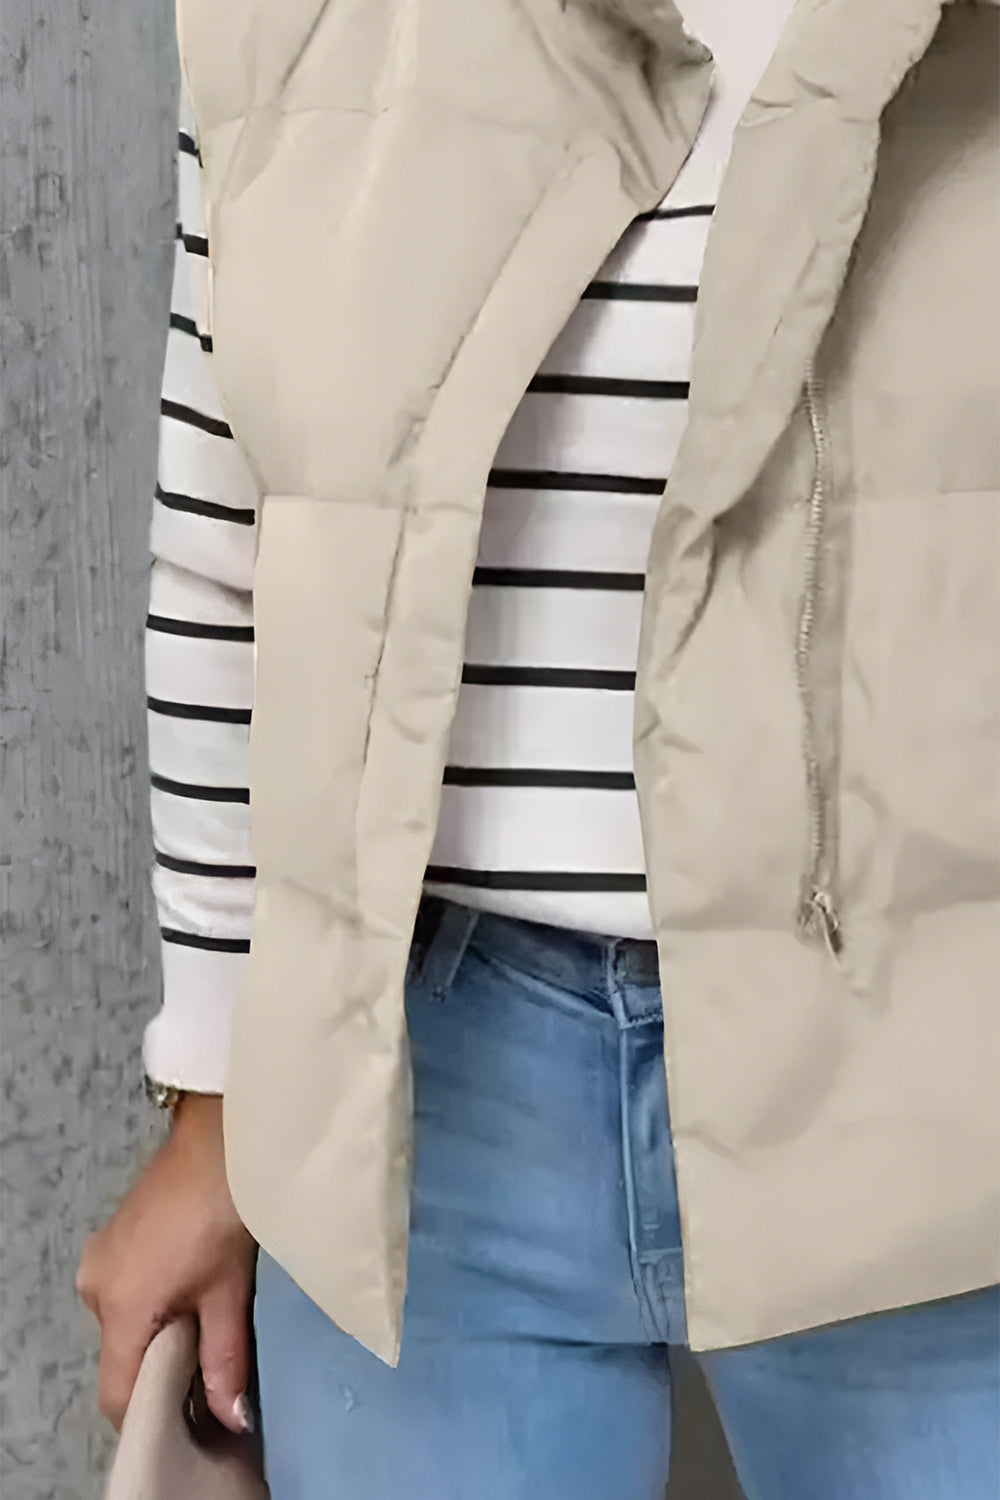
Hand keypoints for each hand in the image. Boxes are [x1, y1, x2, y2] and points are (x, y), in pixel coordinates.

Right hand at [76, 1094, 257, 1433]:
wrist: (218, 1138)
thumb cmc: (224, 1212)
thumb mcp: (230, 1291)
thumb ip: (225, 1359)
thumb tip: (231, 1417)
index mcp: (120, 1306)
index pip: (118, 1392)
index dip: (154, 1413)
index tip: (192, 1416)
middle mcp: (95, 1287)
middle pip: (122, 1355)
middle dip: (162, 1366)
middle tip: (209, 1361)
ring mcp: (98, 1259)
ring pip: (124, 1323)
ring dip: (159, 1329)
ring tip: (205, 1313)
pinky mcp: (110, 1239)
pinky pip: (124, 1292)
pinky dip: (152, 1300)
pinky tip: (189, 1282)